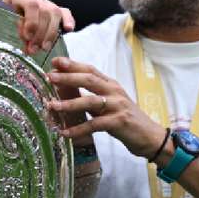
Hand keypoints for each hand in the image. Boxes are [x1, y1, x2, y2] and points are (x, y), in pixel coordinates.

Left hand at [2, 0, 74, 54]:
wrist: (2, 23)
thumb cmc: (0, 26)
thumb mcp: (3, 26)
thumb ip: (15, 30)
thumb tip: (28, 38)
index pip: (31, 4)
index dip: (32, 22)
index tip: (27, 37)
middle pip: (44, 10)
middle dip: (40, 33)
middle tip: (34, 50)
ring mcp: (43, 1)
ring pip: (55, 12)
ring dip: (51, 33)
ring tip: (44, 48)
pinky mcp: (53, 9)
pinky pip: (65, 12)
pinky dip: (68, 20)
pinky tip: (69, 30)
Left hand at [46, 56, 165, 157]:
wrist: (149, 136)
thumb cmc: (125, 119)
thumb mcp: (108, 103)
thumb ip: (91, 96)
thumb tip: (65, 90)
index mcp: (110, 84)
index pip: (90, 69)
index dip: (73, 64)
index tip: (55, 61)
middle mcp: (114, 92)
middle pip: (89, 80)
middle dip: (68, 77)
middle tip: (49, 76)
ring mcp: (117, 106)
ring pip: (90, 101)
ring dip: (69, 103)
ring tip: (52, 106)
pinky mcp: (119, 122)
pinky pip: (95, 125)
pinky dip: (79, 129)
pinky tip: (65, 133)